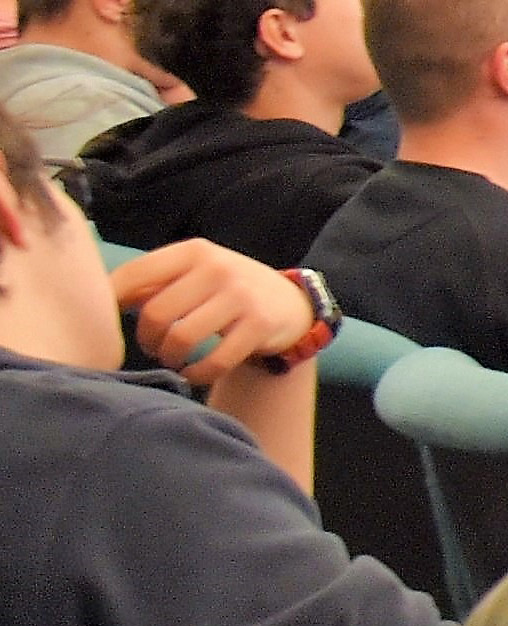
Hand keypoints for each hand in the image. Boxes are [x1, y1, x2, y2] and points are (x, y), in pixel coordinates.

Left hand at [109, 244, 319, 386]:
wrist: (289, 303)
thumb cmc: (225, 290)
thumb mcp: (194, 273)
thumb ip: (152, 283)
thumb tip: (100, 300)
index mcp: (194, 251)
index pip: (135, 274)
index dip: (112, 303)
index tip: (110, 322)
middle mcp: (218, 268)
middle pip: (156, 313)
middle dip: (146, 338)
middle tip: (151, 346)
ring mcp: (242, 296)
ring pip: (182, 338)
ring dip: (169, 357)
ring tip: (171, 358)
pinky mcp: (259, 326)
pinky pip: (215, 360)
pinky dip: (196, 374)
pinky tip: (192, 373)